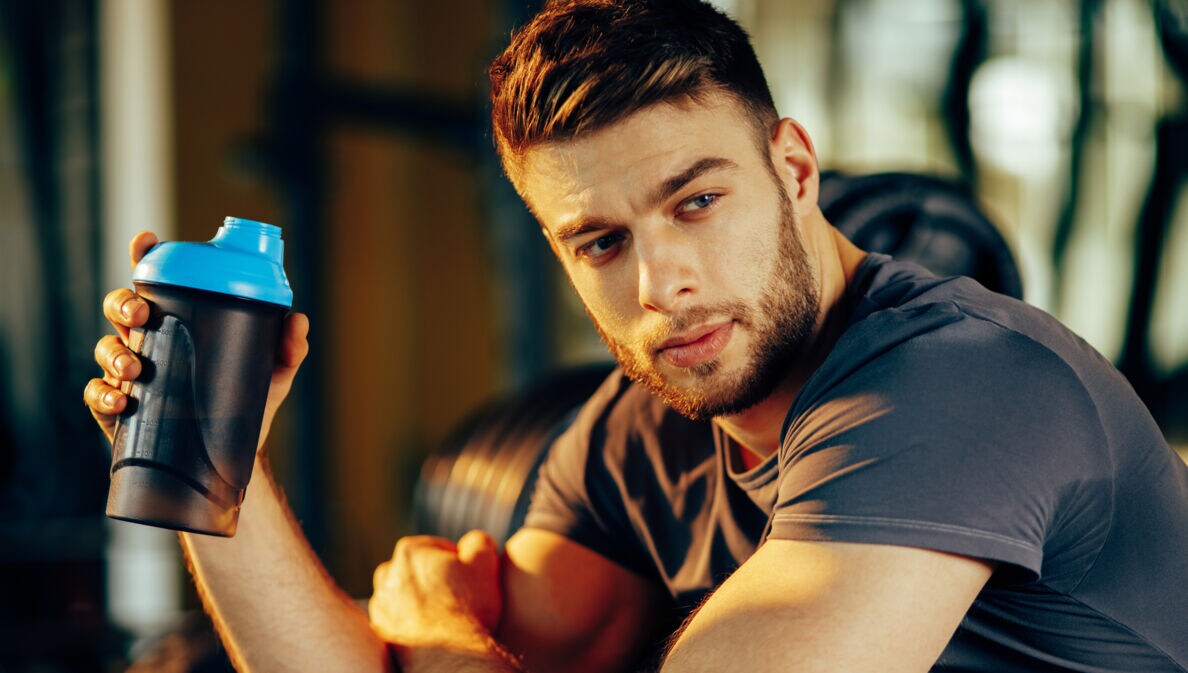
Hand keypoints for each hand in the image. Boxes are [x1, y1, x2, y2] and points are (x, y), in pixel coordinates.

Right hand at [83, 231, 309, 444]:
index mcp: (183, 322)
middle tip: (142, 315)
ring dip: (114, 353)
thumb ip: (289, 349)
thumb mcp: (274, 374)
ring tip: (136, 369)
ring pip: (106, 348)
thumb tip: (298, 320)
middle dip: (123, 304)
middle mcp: (152, 341)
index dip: (145, 256)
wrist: (233, 459)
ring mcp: (131, 374)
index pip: (158, 282)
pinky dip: (103, 394)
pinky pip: (96, 395)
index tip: (145, 241)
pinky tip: (121, 400)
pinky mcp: (119, 409)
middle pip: (122, 308)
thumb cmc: (250, 403)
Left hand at [369, 530, 503, 650]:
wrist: (448, 658)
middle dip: (437, 580)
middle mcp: (387, 574)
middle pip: (421, 571)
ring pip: (408, 595)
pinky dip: (414, 623)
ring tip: (445, 617)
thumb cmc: (467, 608)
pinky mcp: (380, 632)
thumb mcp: (484, 562)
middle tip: (459, 599)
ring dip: (423, 601)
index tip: (470, 581)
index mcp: (409, 551)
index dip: (461, 564)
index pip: (441, 549)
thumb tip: (472, 543)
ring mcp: (380, 605)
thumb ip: (478, 541)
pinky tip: (433, 631)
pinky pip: (400, 620)